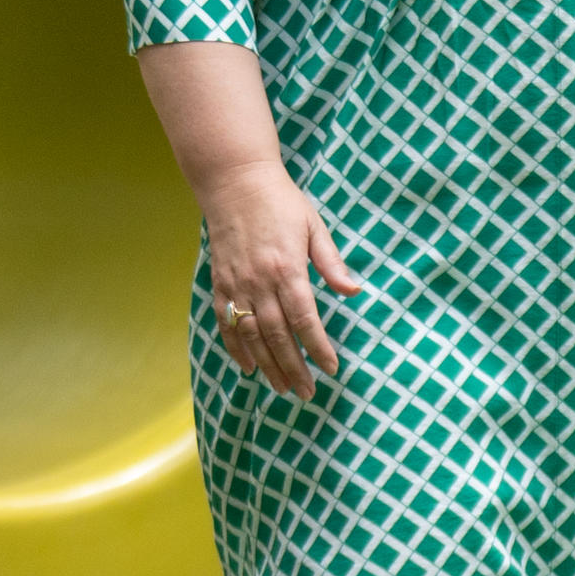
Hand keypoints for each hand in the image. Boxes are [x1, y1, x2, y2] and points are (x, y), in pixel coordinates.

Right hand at [204, 172, 361, 400]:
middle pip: (278, 336)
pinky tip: (248, 367)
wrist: (234, 182)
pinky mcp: (220, 284)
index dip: (318, 348)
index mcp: (287, 268)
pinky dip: (236, 348)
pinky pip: (227, 324)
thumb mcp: (314, 226)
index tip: (331, 368)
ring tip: (282, 388)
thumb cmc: (281, 202)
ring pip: (252, 336)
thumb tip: (353, 291)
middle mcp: (260, 282)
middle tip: (308, 392)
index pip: (305, 319)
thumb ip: (331, 262)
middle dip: (294, 368)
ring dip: (268, 365)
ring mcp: (237, 285)